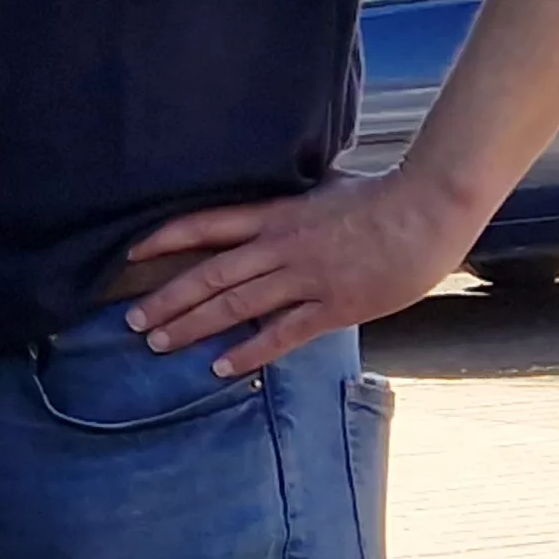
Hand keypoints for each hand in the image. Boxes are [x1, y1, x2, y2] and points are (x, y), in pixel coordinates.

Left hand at [121, 171, 479, 377]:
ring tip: (159, 343)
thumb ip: (290, 207)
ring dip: (194, 326)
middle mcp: (281, 246)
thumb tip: (267, 210)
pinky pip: (283, 333)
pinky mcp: (334, 306)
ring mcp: (307, 277)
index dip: (166, 238)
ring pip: (237, 304)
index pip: (208, 224)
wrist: (426, 210)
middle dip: (169, 298)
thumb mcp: (322, 190)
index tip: (132, 254)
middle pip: (211, 273)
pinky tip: (222, 367)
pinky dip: (250, 351)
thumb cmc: (381, 197)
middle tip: (132, 320)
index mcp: (277, 214)